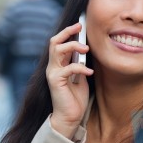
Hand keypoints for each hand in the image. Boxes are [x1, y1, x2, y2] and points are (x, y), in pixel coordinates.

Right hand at [46, 23, 93, 138]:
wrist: (69, 117)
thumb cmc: (75, 98)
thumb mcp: (80, 77)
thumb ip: (80, 65)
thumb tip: (87, 51)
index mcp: (58, 64)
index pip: (59, 43)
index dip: (68, 32)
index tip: (80, 25)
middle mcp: (53, 66)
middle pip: (54, 42)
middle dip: (67, 32)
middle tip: (80, 28)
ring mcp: (52, 73)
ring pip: (58, 50)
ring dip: (73, 46)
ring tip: (86, 49)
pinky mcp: (55, 81)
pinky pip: (68, 68)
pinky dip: (81, 68)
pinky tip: (90, 73)